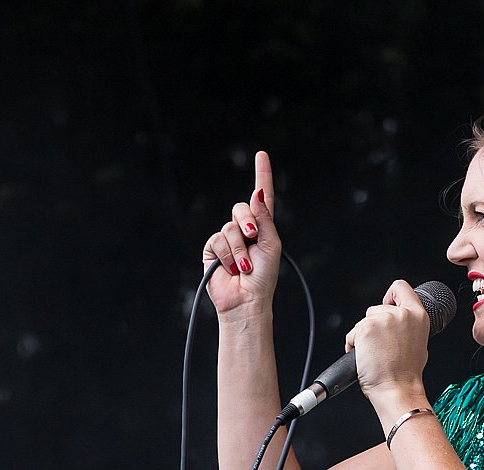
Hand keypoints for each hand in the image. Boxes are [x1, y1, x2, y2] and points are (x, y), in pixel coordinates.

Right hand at [202, 151, 280, 315]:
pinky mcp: (212, 248)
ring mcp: (227, 238)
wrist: (247, 300)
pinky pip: (217, 239)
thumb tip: (257, 194)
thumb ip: (264, 219)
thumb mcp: (271, 245)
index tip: (262, 155)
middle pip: (241, 208)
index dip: (262, 175)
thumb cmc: (264, 277)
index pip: (262, 197)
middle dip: (248, 222)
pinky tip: (232, 268)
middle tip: (252, 239)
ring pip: (229, 227)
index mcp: (262, 227)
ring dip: (239, 249)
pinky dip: (227, 255)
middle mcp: (244, 229)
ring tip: (244, 266)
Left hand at [345, 280, 430, 402]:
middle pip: (377, 307)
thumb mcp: (419, 342)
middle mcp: (401, 314)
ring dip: (363, 336)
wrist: (397, 389)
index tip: (388, 304)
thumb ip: (408, 325)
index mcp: (418, 315)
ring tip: (374, 354)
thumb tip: (396, 320)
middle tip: (382, 346)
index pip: (400, 287)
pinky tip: (365, 358)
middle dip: (374, 325)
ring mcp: (382, 320)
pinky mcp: (365, 329)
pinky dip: (353, 345)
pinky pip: (352, 334)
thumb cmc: (406, 373)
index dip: (391, 295)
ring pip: (363, 321)